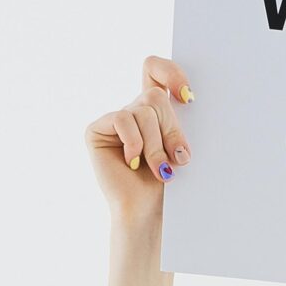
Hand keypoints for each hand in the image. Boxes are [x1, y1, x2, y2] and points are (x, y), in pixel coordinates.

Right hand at [86, 52, 194, 231]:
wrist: (148, 213)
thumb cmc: (167, 187)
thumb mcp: (179, 148)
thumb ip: (177, 120)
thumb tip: (184, 97)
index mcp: (154, 112)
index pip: (156, 71)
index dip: (171, 73)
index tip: (188, 97)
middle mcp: (133, 112)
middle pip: (155, 96)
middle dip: (172, 130)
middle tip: (178, 159)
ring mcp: (114, 120)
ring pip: (143, 110)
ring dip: (157, 144)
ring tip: (160, 170)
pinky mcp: (97, 129)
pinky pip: (123, 119)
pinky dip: (135, 142)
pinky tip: (134, 162)